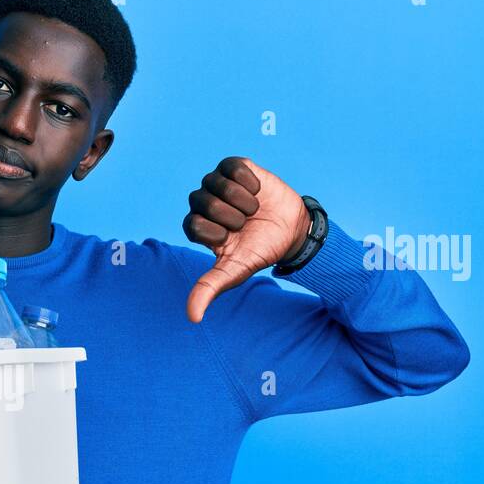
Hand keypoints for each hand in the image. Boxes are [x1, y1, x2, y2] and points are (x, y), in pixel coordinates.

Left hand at [183, 156, 310, 321]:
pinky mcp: (236, 167)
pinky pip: (231, 166)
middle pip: (200, 201)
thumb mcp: (234, 271)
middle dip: (229, 216)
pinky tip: (257, 191)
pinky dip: (247, 181)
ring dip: (239, 199)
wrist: (291, 231)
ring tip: (253, 209)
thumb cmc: (259, 251)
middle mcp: (203, 203)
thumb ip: (209, 288)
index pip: (191, 224)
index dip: (216, 232)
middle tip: (246, 223)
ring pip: (214, 182)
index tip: (232, 239)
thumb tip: (192, 317)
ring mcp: (218, 184)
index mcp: (197, 227)